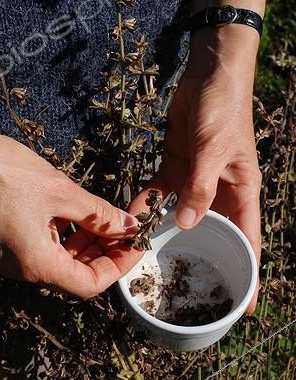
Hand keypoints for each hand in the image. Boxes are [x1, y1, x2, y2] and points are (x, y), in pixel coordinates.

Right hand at [0, 120, 140, 297]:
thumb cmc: (0, 171)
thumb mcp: (59, 191)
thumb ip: (98, 214)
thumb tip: (127, 226)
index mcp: (36, 263)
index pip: (90, 284)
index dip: (118, 266)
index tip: (135, 244)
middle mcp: (23, 268)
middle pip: (77, 273)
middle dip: (105, 252)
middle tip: (125, 228)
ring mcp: (14, 255)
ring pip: (62, 260)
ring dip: (88, 242)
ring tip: (107, 218)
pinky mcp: (9, 239)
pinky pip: (47, 246)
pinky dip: (68, 234)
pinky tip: (80, 214)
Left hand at [131, 26, 261, 312]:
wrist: (208, 75)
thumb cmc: (224, 109)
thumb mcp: (214, 149)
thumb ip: (200, 187)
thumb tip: (185, 225)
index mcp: (241, 191)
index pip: (249, 240)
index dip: (247, 272)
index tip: (242, 305)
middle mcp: (219, 191)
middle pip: (210, 233)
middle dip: (197, 255)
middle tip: (177, 283)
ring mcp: (195, 179)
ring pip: (179, 214)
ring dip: (163, 231)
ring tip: (144, 255)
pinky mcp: (175, 165)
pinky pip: (160, 192)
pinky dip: (148, 204)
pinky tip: (131, 217)